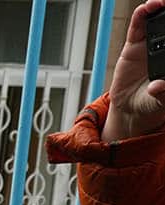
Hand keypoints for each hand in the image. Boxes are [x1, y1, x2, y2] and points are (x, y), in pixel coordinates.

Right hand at [103, 0, 164, 141]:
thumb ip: (162, 93)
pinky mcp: (134, 43)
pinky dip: (141, 15)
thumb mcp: (160, 102)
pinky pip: (138, 25)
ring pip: (158, 18)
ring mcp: (152, 42)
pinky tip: (145, 9)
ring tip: (159, 3)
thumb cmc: (152, 102)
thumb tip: (157, 86)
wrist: (130, 108)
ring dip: (160, 8)